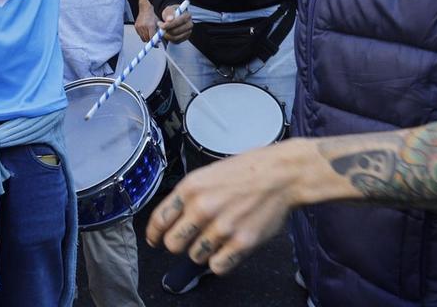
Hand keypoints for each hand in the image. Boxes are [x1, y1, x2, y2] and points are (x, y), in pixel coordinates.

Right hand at [134, 2, 158, 42]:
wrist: (145, 9)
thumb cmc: (153, 16)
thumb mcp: (158, 23)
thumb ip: (159, 31)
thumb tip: (159, 40)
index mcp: (150, 26)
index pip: (151, 38)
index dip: (154, 43)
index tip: (156, 45)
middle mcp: (144, 27)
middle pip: (147, 39)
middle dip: (151, 41)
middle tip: (154, 41)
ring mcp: (139, 27)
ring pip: (143, 38)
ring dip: (147, 38)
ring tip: (150, 35)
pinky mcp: (136, 27)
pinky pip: (140, 35)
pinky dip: (143, 35)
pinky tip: (146, 31)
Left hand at [146, 139, 309, 272]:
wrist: (282, 173)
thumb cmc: (248, 170)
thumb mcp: (208, 173)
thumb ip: (189, 195)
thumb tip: (172, 218)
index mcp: (190, 188)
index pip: (159, 221)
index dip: (154, 235)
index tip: (155, 240)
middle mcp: (202, 208)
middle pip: (173, 245)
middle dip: (180, 244)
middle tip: (190, 239)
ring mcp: (222, 227)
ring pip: (195, 257)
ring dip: (203, 251)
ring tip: (217, 237)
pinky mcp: (241, 243)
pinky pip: (218, 266)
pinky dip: (220, 261)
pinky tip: (227, 248)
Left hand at [160, 4, 192, 43]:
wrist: (173, 18)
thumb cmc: (171, 13)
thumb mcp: (169, 10)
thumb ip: (169, 13)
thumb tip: (169, 19)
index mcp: (187, 15)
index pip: (179, 21)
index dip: (170, 24)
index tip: (161, 25)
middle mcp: (189, 24)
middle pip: (177, 31)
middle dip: (167, 31)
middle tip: (160, 28)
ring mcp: (188, 32)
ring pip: (175, 38)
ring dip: (166, 35)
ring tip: (162, 30)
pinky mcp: (185, 38)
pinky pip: (176, 41)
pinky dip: (169, 39)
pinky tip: (166, 33)